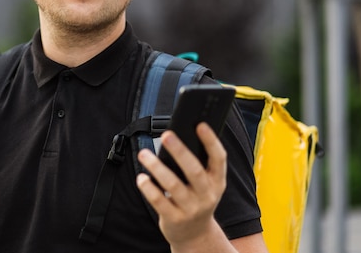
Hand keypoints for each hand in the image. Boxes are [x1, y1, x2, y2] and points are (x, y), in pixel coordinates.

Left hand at [136, 123, 226, 248]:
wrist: (195, 235)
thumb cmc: (197, 200)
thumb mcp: (207, 184)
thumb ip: (199, 165)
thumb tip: (177, 137)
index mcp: (217, 181)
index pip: (219, 158)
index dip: (211, 141)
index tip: (200, 125)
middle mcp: (207, 195)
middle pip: (194, 170)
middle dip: (180, 151)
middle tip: (166, 135)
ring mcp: (191, 208)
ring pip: (173, 185)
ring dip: (157, 168)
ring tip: (144, 155)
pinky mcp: (175, 219)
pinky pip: (159, 202)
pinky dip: (149, 188)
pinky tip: (142, 178)